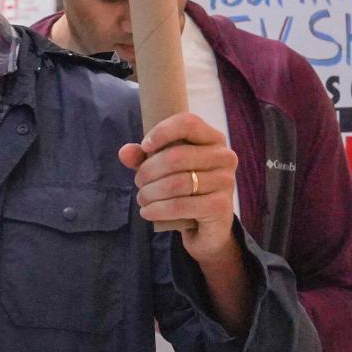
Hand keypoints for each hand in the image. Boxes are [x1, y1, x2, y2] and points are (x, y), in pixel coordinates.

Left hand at [118, 112, 237, 262]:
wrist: (208, 228)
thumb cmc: (186, 189)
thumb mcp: (164, 169)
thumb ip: (144, 157)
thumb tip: (125, 152)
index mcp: (213, 138)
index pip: (188, 123)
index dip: (162, 132)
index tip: (144, 146)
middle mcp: (224, 156)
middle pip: (177, 155)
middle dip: (149, 170)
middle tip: (138, 181)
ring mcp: (226, 181)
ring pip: (177, 183)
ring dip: (151, 192)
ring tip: (141, 198)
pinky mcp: (221, 206)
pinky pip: (181, 205)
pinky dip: (158, 209)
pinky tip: (147, 212)